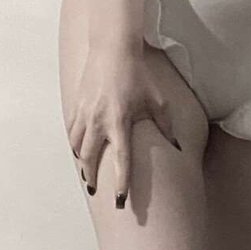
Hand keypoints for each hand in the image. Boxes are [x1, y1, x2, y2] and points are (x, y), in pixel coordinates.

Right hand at [66, 47, 180, 208]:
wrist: (112, 49)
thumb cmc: (137, 75)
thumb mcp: (157, 101)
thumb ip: (166, 127)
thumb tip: (177, 148)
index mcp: (120, 122)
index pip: (121, 160)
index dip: (121, 183)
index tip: (120, 200)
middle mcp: (99, 121)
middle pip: (90, 159)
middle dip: (91, 177)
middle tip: (95, 190)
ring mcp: (85, 114)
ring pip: (78, 147)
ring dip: (82, 162)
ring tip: (87, 173)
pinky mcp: (77, 106)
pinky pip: (73, 132)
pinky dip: (76, 144)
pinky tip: (80, 151)